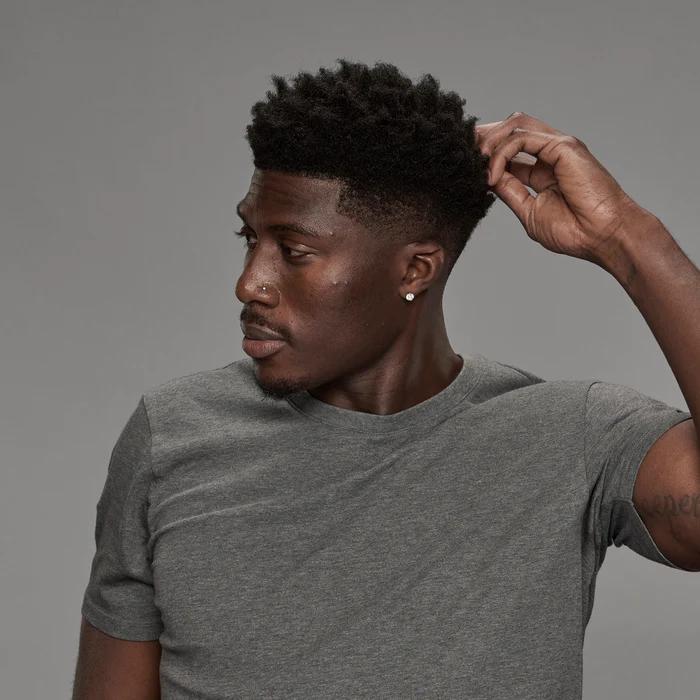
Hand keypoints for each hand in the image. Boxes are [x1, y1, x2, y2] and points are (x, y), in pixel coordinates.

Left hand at [476, 112, 653, 264]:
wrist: (603, 236)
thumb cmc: (575, 231)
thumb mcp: (530, 211)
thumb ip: (510, 191)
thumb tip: (488, 179)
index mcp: (543, 169)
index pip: (509, 150)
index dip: (485, 153)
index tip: (463, 163)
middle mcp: (551, 153)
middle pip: (511, 128)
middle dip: (483, 137)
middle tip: (460, 151)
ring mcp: (558, 147)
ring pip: (515, 125)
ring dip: (489, 141)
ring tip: (474, 162)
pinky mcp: (563, 146)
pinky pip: (522, 138)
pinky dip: (501, 153)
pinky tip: (491, 174)